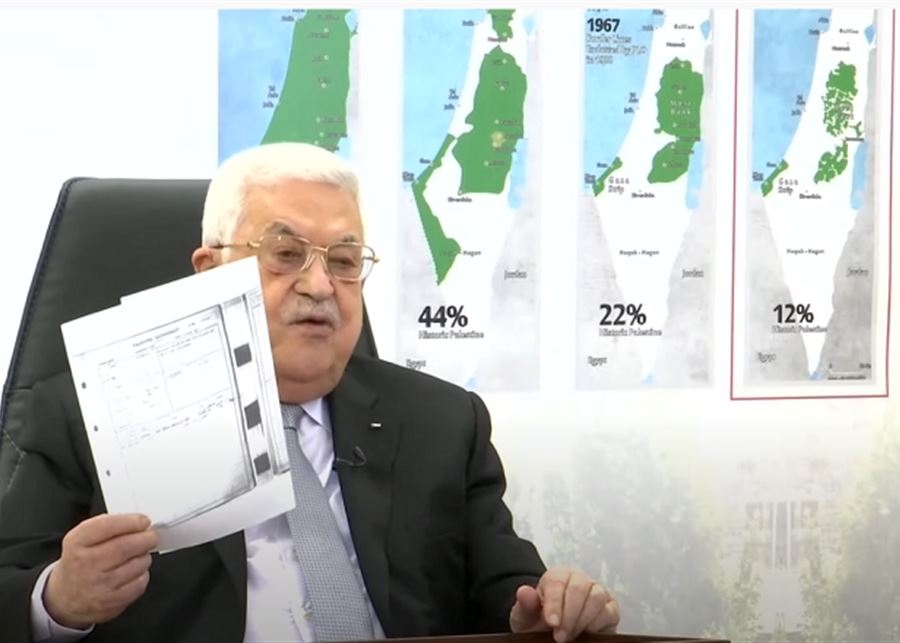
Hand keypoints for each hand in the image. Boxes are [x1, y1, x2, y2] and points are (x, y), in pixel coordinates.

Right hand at [43, 513, 158, 628]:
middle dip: (146, 538)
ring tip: (140, 554)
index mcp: (77, 543)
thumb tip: (138, 521)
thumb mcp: (81, 538)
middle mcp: (86, 564)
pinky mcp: (111, 602)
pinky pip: (139, 583)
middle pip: (126, 546)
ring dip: (145, 556)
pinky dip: (143, 574)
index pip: (107, 526)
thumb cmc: (79, 562)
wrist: (64, 598)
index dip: (131, 521)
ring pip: (137, 564)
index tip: (143, 521)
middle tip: (151, 536)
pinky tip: (135, 572)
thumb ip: (107, 525)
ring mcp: (98, 585)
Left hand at [509, 566, 619, 642]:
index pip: (557, 582)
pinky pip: (609, 612)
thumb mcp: (527, 617)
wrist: (552, 633)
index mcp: (558, 575)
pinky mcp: (610, 609)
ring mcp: (597, 592)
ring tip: (571, 636)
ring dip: (583, 620)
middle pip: (579, 588)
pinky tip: (586, 633)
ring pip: (596, 598)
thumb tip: (524, 592)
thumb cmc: (539, 622)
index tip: (551, 623)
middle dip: (569, 615)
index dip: (554, 603)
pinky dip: (598, 624)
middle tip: (560, 636)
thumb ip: (526, 605)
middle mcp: (580, 580)